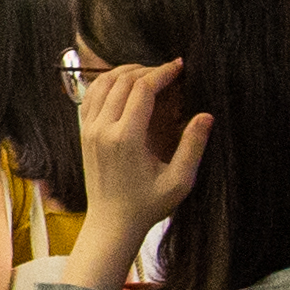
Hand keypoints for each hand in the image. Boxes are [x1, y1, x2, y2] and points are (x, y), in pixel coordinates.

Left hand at [74, 60, 209, 247]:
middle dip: (147, 69)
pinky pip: (90, 96)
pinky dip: (106, 82)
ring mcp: (89, 130)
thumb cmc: (147, 205)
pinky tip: (124, 85)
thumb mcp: (179, 181)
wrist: (111, 223)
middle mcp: (103, 130)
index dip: (162, 72)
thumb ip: (193, 146)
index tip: (180, 67)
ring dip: (125, 72)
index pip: (142, 88)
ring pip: (103, 83)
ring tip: (148, 74)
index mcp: (126, 138)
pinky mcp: (83, 133)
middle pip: (122, 80)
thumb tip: (205, 115)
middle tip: (168, 72)